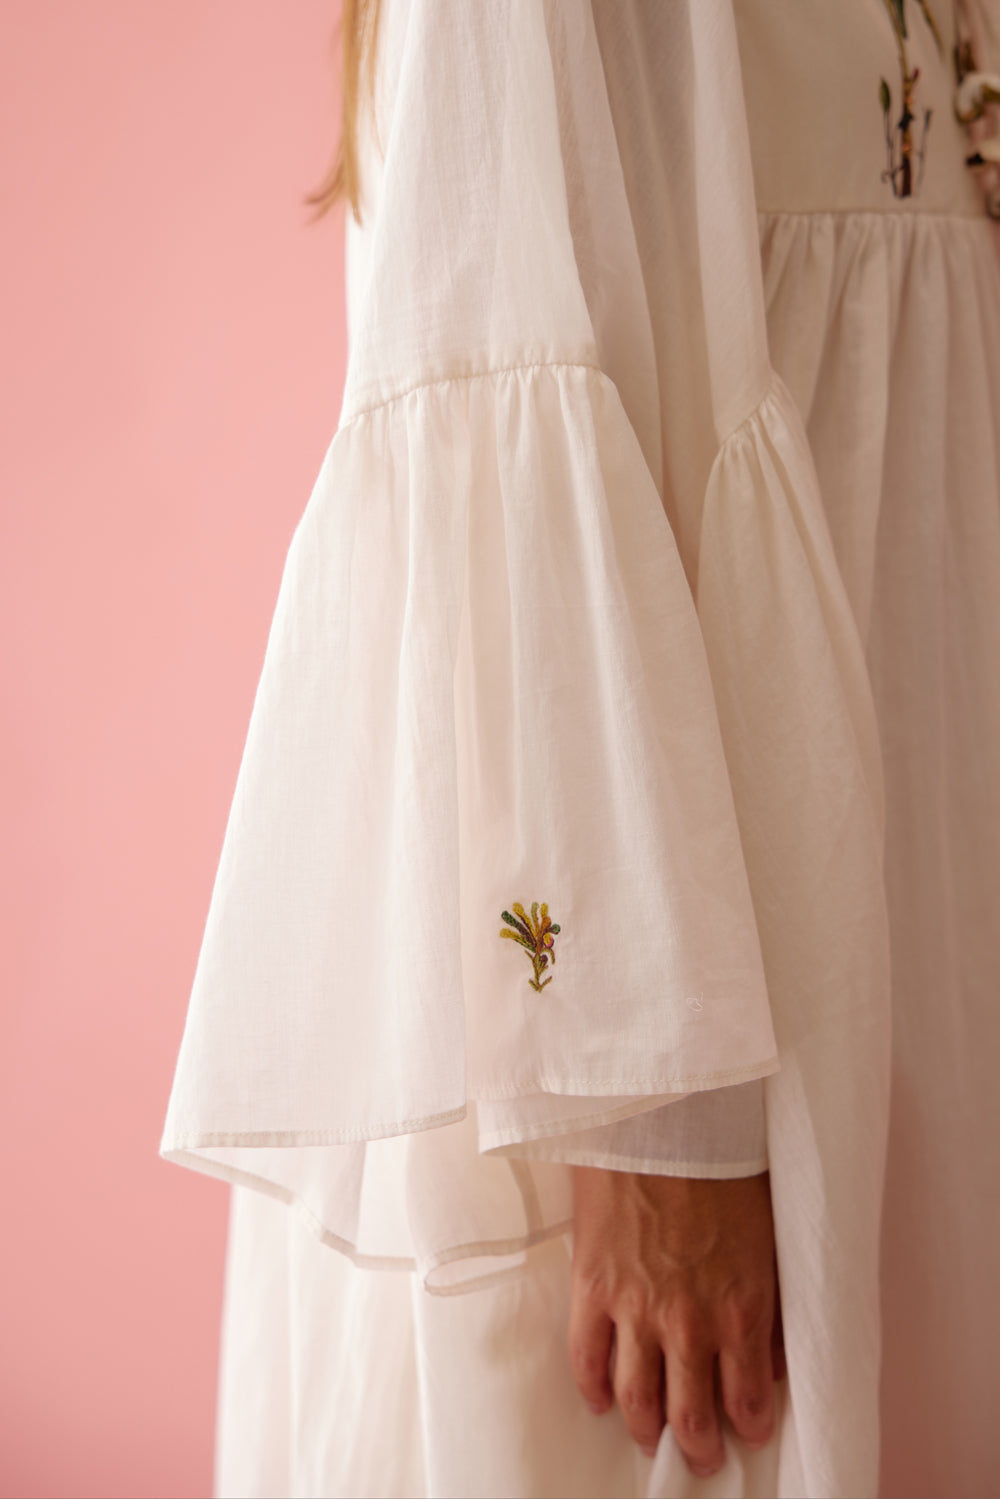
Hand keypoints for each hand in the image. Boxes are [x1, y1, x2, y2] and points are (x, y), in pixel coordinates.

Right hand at [568, 1168, 783, 1477]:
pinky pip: (587, 1357)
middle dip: (698, 1446)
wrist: (663, 1120)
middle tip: (700, 1455)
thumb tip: (772, 1355)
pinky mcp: (594, 1286)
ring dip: (646, 1427)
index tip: (748, 1430)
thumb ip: (771, 1303)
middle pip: (691, 1415)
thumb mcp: (768, 1236)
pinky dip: (593, 1387)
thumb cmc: (722, 1163)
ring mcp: (637, 1309)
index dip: (750, 1424)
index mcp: (742, 1309)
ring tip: (650, 1437)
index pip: (749, 1398)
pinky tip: (601, 1398)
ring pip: (638, 1399)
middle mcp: (690, 1324)